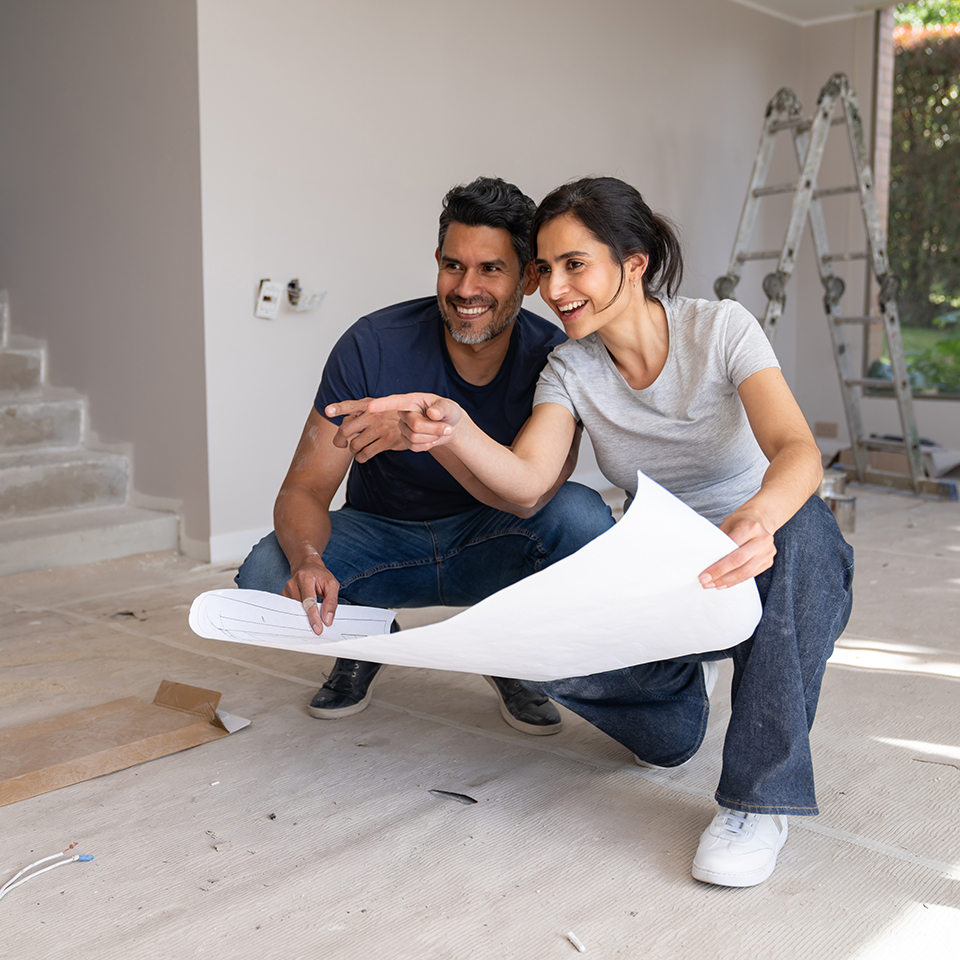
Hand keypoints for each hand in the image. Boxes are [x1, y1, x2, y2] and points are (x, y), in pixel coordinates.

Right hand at [281, 559, 339, 634]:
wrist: (308, 567)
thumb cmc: (321, 576)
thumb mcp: (332, 585)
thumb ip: (331, 602)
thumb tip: (327, 620)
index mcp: (306, 577)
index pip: (309, 601)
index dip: (314, 617)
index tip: (317, 629)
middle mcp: (293, 582)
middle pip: (300, 607)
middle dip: (309, 619)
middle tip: (317, 629)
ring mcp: (286, 588)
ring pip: (295, 610)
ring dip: (304, 616)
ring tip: (313, 620)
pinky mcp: (284, 595)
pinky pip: (291, 608)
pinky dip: (299, 613)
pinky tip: (305, 615)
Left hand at [328, 399, 403, 461]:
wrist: (415, 421)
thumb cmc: (390, 414)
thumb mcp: (376, 405)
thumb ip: (359, 410)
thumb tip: (341, 420)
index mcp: (369, 405)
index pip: (350, 405)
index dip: (338, 408)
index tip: (328, 411)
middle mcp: (373, 415)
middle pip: (346, 429)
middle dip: (339, 440)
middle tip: (340, 444)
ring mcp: (381, 428)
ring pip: (354, 444)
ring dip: (353, 449)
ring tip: (356, 448)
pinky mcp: (388, 441)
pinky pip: (366, 454)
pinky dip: (361, 457)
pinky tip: (362, 456)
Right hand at [331, 394, 462, 450]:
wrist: (448, 428)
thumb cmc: (449, 414)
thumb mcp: (450, 409)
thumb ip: (442, 409)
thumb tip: (433, 413)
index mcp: (407, 401)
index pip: (391, 401)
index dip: (380, 403)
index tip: (370, 407)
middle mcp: (394, 412)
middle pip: (365, 412)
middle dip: (347, 414)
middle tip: (329, 413)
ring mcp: (390, 426)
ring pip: (365, 430)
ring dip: (351, 436)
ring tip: (338, 444)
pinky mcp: (392, 439)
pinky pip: (375, 446)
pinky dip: (367, 452)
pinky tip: (359, 459)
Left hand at [699, 511, 775, 588]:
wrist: (760, 520)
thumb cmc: (740, 522)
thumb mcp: (728, 525)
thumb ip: (721, 541)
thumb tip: (706, 563)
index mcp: (750, 527)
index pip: (731, 549)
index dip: (717, 564)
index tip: (703, 575)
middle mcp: (762, 540)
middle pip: (739, 562)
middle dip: (720, 574)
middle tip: (705, 583)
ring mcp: (768, 552)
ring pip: (745, 572)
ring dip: (727, 581)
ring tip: (713, 585)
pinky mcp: (768, 561)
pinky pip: (750, 575)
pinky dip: (736, 581)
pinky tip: (724, 583)